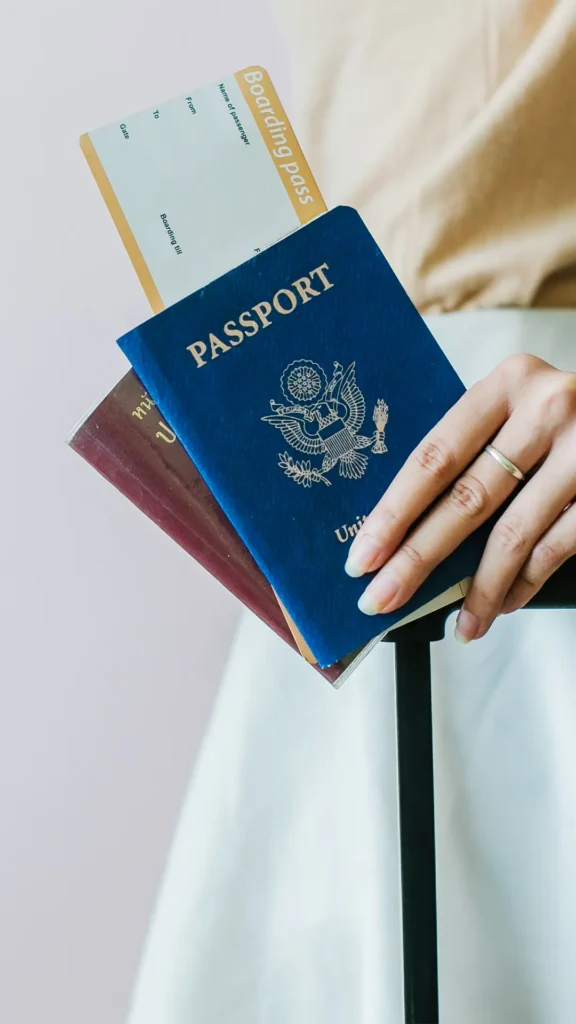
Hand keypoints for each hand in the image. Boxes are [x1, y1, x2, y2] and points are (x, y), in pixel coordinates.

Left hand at [345, 354, 575, 642]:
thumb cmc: (567, 417)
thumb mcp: (520, 409)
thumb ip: (475, 449)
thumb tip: (406, 530)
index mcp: (507, 383)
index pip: (433, 457)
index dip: (393, 513)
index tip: (362, 557)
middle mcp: (546, 409)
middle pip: (465, 500)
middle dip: (417, 559)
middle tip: (382, 599)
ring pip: (513, 535)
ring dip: (480, 590)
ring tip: (459, 625)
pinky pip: (554, 549)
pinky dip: (524, 583)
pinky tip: (502, 604)